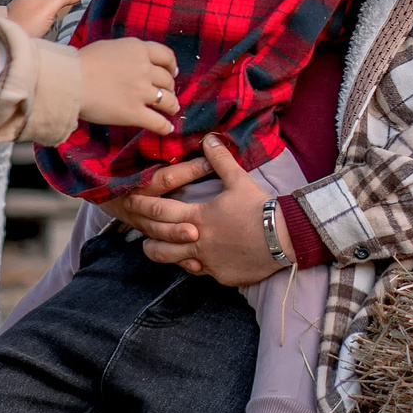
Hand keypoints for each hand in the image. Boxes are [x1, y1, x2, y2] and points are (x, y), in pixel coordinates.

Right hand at [78, 38, 178, 132]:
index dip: (172, 66)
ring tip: (171, 109)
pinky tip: (167, 128)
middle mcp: (144, 69)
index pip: (166, 56)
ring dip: (172, 105)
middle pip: (167, 80)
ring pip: (168, 100)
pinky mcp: (134, 113)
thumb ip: (128, 53)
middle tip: (165, 92)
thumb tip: (135, 60)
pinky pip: (158, 122)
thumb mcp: (110, 47)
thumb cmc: (81, 62)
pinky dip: (165, 126)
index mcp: (139, 50)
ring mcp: (141, 92)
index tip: (172, 72)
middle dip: (169, 87)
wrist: (68, 81)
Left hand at [113, 135, 282, 284]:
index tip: (130, 201)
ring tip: (155, 246)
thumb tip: (209, 138)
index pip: (160, 211)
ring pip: (171, 261)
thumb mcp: (239, 180)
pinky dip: (193, 265)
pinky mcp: (220, 275)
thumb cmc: (259, 207)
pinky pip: (199, 272)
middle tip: (135, 224)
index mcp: (198, 216)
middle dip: (143, 231)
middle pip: (158, 241)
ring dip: (161, 252)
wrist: (282, 237)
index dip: (142, 205)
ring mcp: (207, 261)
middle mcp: (197, 241)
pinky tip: (193, 260)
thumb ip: (220, 160)